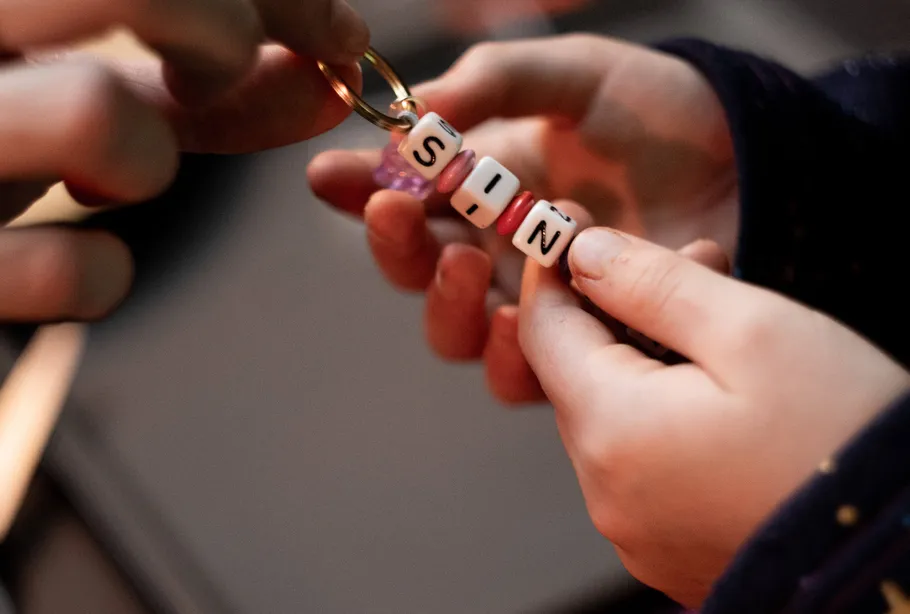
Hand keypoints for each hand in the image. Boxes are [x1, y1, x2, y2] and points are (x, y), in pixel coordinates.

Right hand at [0, 0, 367, 321]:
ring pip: (104, 120)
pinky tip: (70, 264)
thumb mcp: (79, 76)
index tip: (336, 35)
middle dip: (221, 40)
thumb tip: (327, 73)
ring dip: (147, 157)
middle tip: (207, 76)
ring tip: (107, 169)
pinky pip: (71, 271)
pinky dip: (98, 276)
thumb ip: (201, 77)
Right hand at [308, 34, 736, 402]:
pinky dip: (544, 349)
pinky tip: (566, 302)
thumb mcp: (571, 76)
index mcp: (482, 193)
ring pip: (467, 341)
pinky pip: (545, 375)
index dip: (360, 194)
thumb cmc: (654, 110)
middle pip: (421, 284)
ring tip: (480, 271)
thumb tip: (418, 110)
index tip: (330, 176)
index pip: (404, 202)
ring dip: (459, 313)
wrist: (746, 155)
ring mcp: (544, 307)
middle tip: (414, 221)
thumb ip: (496, 84)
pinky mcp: (592, 346)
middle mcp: (499, 257)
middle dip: (403, 257)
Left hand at [518, 226, 909, 606]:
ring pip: (613, 413)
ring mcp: (635, 524)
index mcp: (612, 431)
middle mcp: (606, 489)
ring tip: (723, 321)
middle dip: (619, 309)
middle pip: (578, 372)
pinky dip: (663, 411)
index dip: (553, 272)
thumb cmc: (842, 441)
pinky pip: (641, 459)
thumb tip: (585, 256)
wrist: (901, 551)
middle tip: (693, 263)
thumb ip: (653, 286)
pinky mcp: (667, 542)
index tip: (571, 229)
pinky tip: (720, 388)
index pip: (543, 332)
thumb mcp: (752, 333)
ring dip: (647, 357)